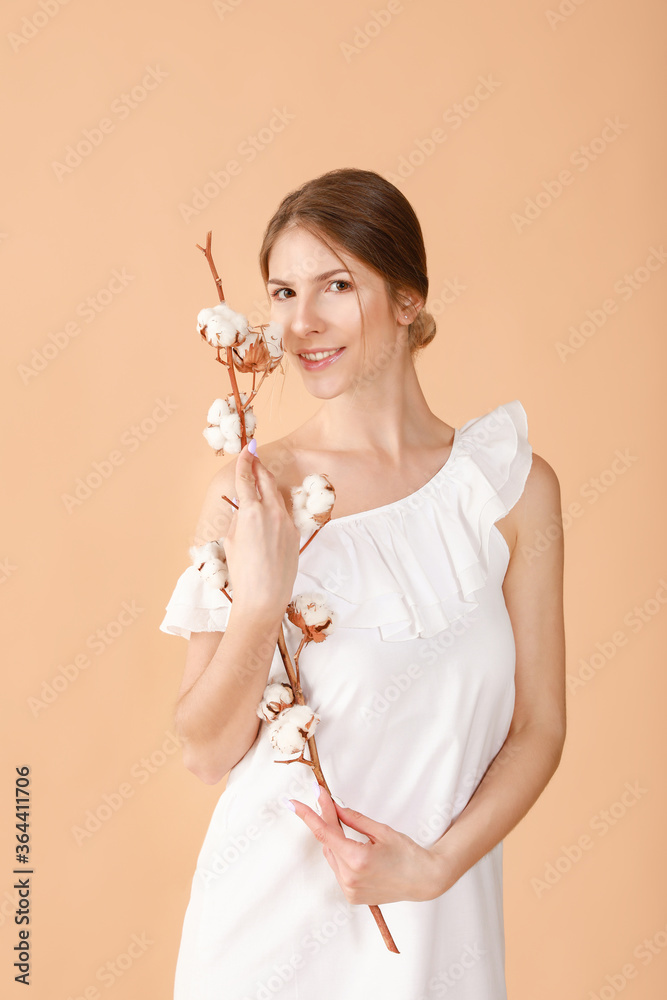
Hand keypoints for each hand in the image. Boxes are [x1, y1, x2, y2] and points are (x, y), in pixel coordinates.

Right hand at [222, 444, 300, 617]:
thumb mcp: (231, 541)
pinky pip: (283, 512)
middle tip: (254, 456)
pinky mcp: (295, 532)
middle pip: (266, 480)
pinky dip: (275, 505)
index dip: (245, 461)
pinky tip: (269, 509)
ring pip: (277, 495)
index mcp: (251, 512)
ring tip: (261, 478)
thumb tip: (242, 506)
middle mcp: (272, 512)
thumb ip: (238, 518)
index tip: (246, 449)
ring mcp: (286, 522)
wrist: (265, 596)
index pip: (247, 478)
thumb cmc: (242, 572)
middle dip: (259, 466)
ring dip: (268, 485)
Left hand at [289, 785, 451, 904]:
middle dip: (325, 820)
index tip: (293, 803)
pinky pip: (338, 870)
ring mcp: (350, 890)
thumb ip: (353, 819)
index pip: (324, 833)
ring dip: (333, 839)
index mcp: (357, 859)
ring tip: (344, 824)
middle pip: (328, 843)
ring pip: (331, 856)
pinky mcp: (352, 896)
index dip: (307, 815)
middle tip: (325, 799)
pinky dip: (340, 855)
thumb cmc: (408, 854)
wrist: (424, 880)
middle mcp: (350, 878)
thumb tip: (332, 806)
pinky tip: (350, 846)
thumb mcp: (381, 831)